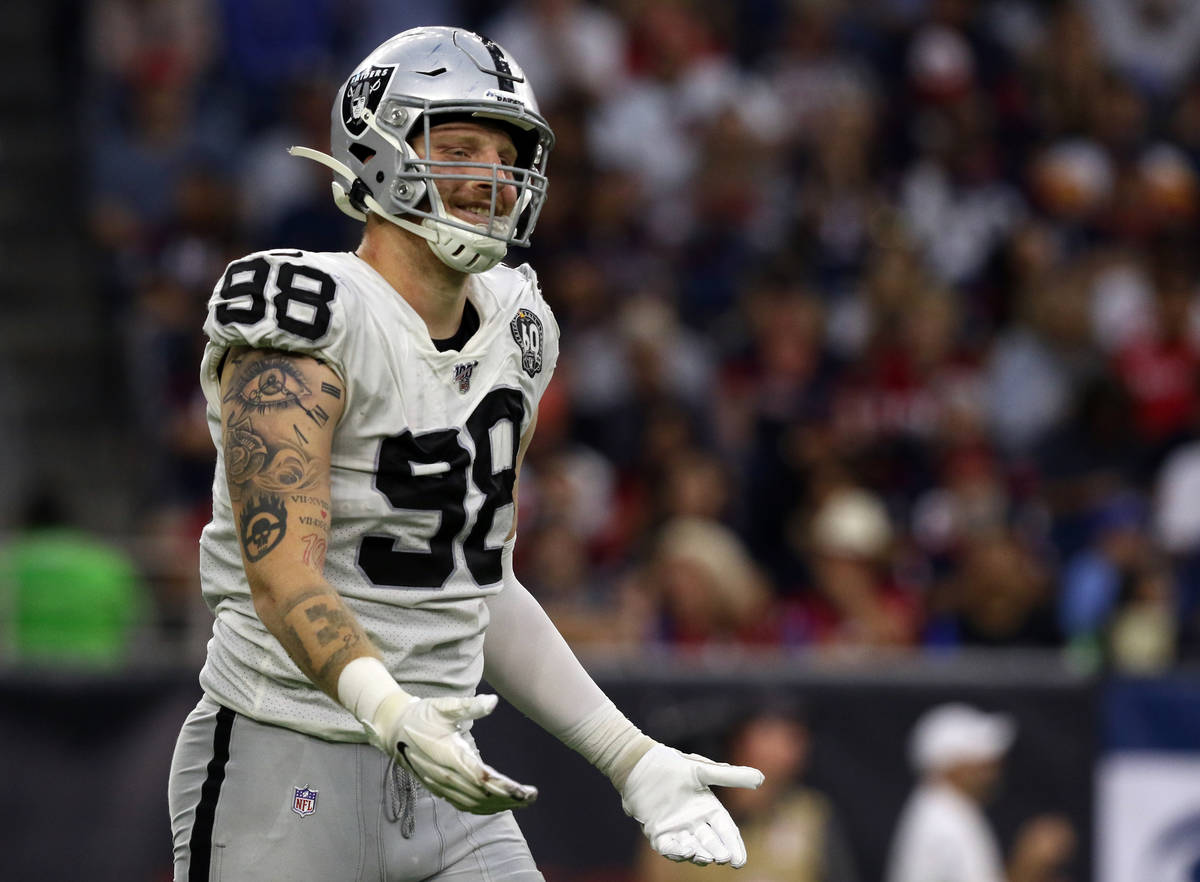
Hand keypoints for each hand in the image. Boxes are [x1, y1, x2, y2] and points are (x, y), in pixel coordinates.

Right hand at [366, 692, 537, 813]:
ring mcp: (441, 785)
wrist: (394, 730)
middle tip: (532, 796)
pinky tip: (498, 805)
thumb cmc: (421, 716)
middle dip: (509, 798)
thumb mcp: (444, 706)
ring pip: (474, 803)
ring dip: (499, 805)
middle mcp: (445, 775)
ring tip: (522, 802)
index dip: (505, 787)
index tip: (526, 790)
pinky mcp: (439, 789)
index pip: (482, 777)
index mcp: (449, 755)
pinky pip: (464, 804)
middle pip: (482, 794)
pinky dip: (483, 808)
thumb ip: (469, 706)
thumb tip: (493, 701)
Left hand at [620, 743, 763, 866]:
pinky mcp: (658, 833)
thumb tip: (761, 779)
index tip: (740, 860)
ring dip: (699, 855)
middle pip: (712, 843)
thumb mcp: (702, 770)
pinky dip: (676, 852)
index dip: (734, 846)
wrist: (639, 765)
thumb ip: (730, 777)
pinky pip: (668, 848)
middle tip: (724, 858)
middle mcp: (695, 823)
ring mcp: (676, 829)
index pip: (726, 831)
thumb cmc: (672, 765)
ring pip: (692, 849)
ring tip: (705, 856)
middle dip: (719, 852)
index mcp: (708, 809)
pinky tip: (684, 850)